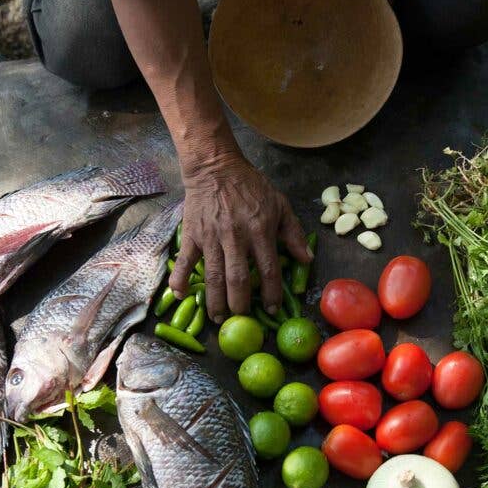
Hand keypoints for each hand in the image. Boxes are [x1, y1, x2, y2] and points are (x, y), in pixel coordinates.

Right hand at [169, 152, 310, 323]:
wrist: (216, 167)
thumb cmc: (251, 186)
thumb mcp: (280, 204)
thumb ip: (293, 233)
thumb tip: (306, 260)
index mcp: (260, 231)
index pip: (268, 269)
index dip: (271, 293)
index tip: (271, 309)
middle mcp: (236, 237)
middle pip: (238, 279)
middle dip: (240, 304)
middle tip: (241, 319)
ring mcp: (212, 237)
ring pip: (213, 276)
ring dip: (215, 301)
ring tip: (218, 318)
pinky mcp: (193, 235)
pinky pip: (185, 261)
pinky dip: (180, 280)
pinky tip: (182, 295)